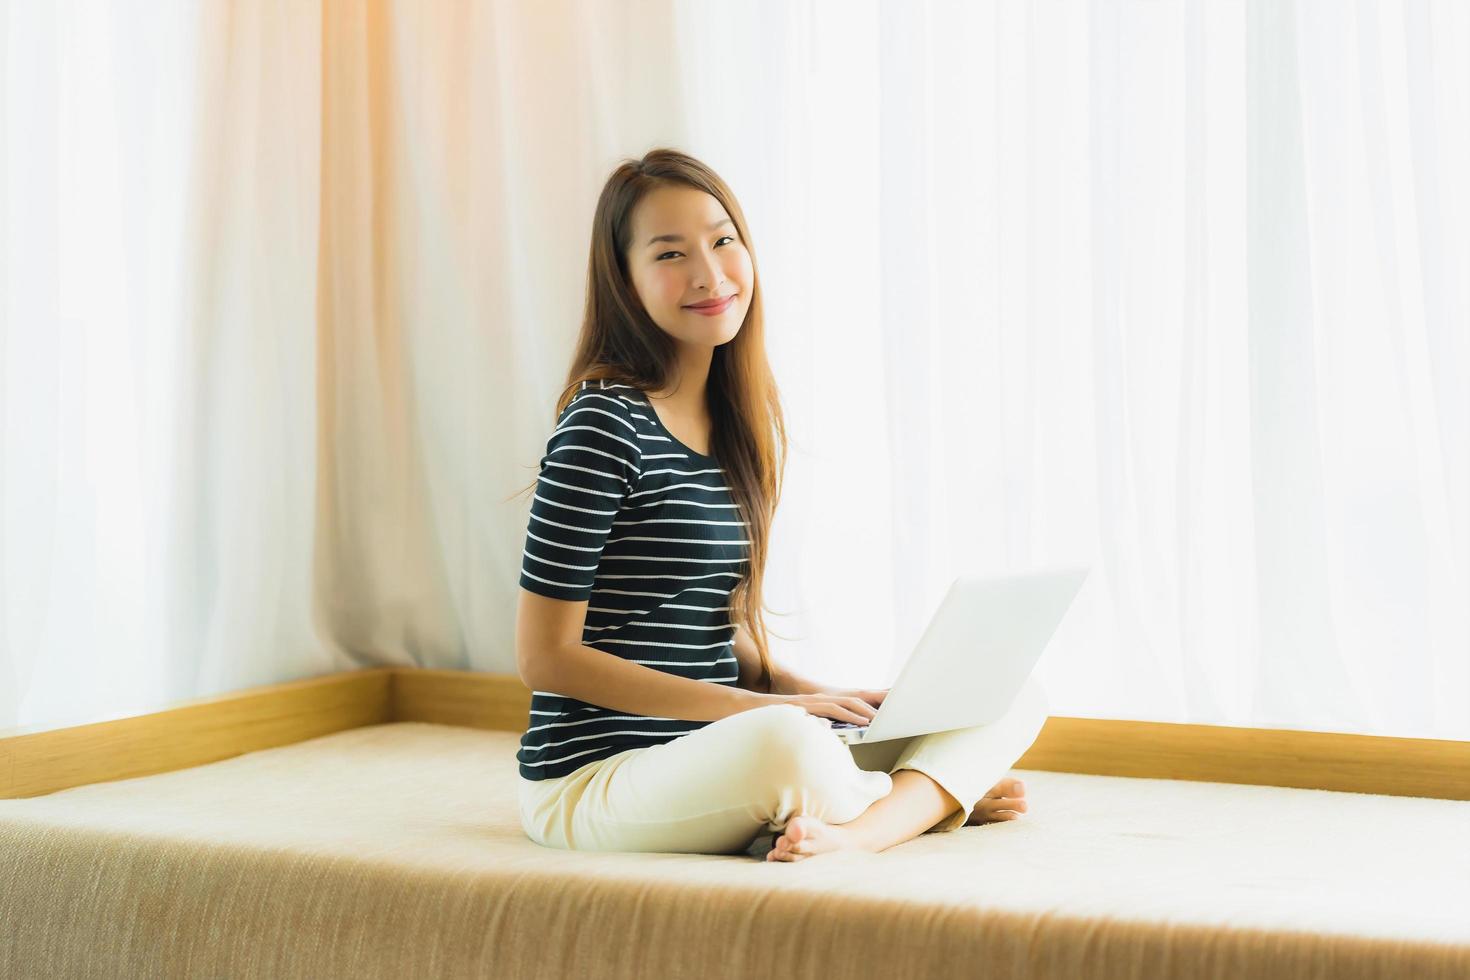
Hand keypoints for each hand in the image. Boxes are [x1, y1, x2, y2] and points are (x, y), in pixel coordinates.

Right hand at [766, 674, 889, 726]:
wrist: (747, 708)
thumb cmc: (772, 721)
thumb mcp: (798, 726)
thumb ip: (815, 727)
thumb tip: (828, 730)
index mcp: (821, 705)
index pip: (848, 704)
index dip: (865, 708)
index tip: (883, 715)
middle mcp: (820, 700)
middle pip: (854, 700)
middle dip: (873, 706)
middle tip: (891, 715)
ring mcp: (814, 702)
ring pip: (846, 703)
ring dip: (864, 711)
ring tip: (880, 720)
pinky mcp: (807, 706)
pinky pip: (832, 709)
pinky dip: (848, 715)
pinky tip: (858, 722)